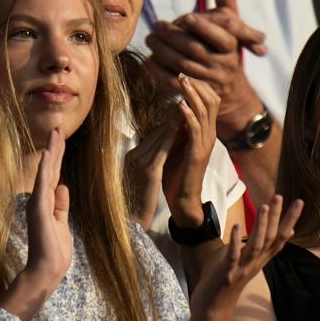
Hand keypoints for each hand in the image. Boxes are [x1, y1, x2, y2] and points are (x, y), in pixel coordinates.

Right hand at [25, 127, 71, 289]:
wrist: (47, 269)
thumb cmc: (55, 250)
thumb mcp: (62, 223)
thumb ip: (61, 205)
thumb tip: (63, 186)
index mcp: (47, 203)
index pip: (54, 175)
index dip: (57, 157)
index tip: (60, 139)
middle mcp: (40, 199)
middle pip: (50, 168)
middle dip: (55, 148)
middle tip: (58, 127)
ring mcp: (39, 202)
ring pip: (47, 171)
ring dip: (52, 151)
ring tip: (56, 132)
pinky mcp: (39, 208)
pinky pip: (43, 183)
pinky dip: (46, 167)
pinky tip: (49, 153)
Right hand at [124, 108, 181, 230]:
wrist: (132, 217)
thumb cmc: (138, 198)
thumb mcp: (141, 174)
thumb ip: (148, 159)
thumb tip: (161, 147)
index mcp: (132, 156)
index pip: (152, 135)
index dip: (168, 123)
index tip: (181, 111)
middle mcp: (134, 156)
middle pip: (156, 133)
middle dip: (172, 118)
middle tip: (186, 102)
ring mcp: (140, 162)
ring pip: (159, 137)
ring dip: (174, 122)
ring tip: (187, 109)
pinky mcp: (148, 171)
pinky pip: (162, 149)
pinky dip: (171, 136)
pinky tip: (181, 127)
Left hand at [145, 0, 265, 137]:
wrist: (230, 92)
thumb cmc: (226, 53)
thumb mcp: (232, 31)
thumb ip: (226, 6)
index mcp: (231, 48)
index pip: (220, 37)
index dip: (204, 27)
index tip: (187, 17)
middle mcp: (221, 66)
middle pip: (196, 50)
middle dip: (174, 37)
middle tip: (156, 26)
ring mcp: (206, 82)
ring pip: (183, 66)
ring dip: (163, 52)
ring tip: (150, 39)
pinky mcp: (192, 95)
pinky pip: (173, 83)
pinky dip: (159, 72)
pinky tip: (148, 61)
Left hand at [161, 75, 219, 226]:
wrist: (182, 198)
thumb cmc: (178, 172)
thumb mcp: (179, 144)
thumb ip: (181, 127)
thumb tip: (176, 107)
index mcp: (206, 131)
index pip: (210, 100)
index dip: (200, 86)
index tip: (184, 75)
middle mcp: (210, 134)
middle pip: (211, 101)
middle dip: (197, 85)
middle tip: (183, 73)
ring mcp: (205, 143)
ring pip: (204, 111)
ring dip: (192, 94)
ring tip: (182, 81)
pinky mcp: (197, 153)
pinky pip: (195, 129)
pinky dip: (188, 115)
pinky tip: (179, 105)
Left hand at [183, 196, 303, 320]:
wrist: (212, 307)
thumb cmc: (224, 280)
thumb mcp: (240, 260)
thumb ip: (251, 247)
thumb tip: (253, 233)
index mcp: (259, 259)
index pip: (280, 237)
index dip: (290, 220)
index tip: (299, 201)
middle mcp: (255, 263)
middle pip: (271, 238)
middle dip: (277, 217)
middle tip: (282, 196)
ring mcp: (242, 269)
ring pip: (256, 245)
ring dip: (261, 226)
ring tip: (264, 206)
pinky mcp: (226, 273)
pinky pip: (233, 256)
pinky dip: (236, 242)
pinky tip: (238, 226)